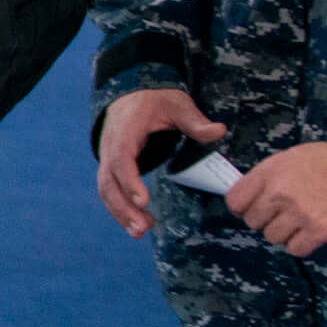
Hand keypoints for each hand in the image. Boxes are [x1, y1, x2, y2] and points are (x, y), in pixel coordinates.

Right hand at [96, 87, 224, 238]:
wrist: (131, 94)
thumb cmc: (155, 99)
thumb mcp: (177, 104)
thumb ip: (195, 120)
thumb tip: (220, 132)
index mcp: (125, 130)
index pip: (121, 159)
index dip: (130, 181)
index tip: (143, 201)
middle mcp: (110, 147)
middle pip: (108, 182)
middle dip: (123, 207)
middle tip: (143, 227)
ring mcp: (108, 158)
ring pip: (106, 190)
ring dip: (120, 213)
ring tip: (140, 232)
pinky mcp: (111, 168)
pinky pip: (110, 191)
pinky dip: (121, 209)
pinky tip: (138, 224)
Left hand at [226, 142, 326, 258]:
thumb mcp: (295, 157)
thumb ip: (270, 176)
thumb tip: (251, 196)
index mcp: (271, 171)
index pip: (235, 200)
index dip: (243, 207)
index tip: (253, 208)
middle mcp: (280, 193)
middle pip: (253, 222)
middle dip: (267, 220)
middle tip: (286, 214)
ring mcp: (299, 213)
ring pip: (273, 237)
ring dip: (287, 233)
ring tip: (304, 219)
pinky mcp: (318, 231)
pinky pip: (295, 249)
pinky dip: (304, 244)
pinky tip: (314, 231)